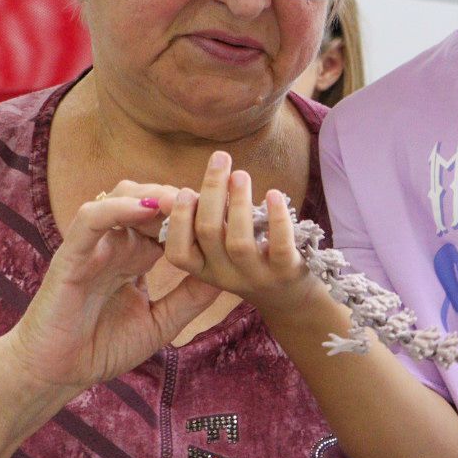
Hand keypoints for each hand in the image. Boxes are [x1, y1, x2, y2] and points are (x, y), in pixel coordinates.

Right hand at [2, 182, 219, 395]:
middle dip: (183, 196)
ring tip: (184, 200)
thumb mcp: (160, 322)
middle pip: (152, 198)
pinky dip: (119, 207)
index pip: (171, 219)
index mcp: (137, 256)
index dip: (199, 212)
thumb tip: (230, 274)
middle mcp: (117, 243)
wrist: (55, 373)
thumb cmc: (102, 347)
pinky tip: (148, 208)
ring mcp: (95, 245)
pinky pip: (93, 218)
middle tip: (213, 200)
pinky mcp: (72, 254)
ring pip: (123, 196)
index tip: (230, 214)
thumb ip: (190, 297)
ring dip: (155, 194)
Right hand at [162, 151, 319, 313]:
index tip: (186, 189)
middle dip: (212, 190)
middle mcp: (226, 277)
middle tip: (220, 158)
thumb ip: (196, 223)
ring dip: (239, 201)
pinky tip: (273, 194)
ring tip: (241, 174)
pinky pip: (279, 245)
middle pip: (209, 232)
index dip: (179, 220)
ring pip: (239, 241)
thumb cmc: (249, 262)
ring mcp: (256, 276)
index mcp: (204, 270)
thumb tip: (166, 196)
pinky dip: (276, 218)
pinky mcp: (287, 273)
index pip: (178, 253)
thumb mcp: (218, 249)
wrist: (291, 299)